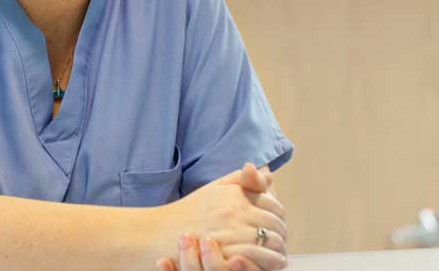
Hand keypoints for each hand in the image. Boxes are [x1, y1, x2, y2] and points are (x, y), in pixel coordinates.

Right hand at [154, 163, 285, 270]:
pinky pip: (257, 256)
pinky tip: (270, 262)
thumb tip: (269, 176)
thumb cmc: (186, 213)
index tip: (276, 223)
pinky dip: (267, 260)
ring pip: (270, 240)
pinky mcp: (227, 252)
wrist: (158, 234)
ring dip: (277, 248)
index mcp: (235, 194)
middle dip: (280, 232)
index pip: (271, 203)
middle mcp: (236, 210)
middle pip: (274, 222)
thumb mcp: (213, 189)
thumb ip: (241, 181)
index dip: (278, 214)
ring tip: (277, 254)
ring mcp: (232, 232)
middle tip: (279, 241)